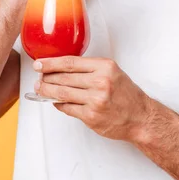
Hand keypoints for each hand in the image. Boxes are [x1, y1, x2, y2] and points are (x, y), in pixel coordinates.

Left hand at [33, 56, 152, 142]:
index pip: (70, 62)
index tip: (39, 63)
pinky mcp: (91, 116)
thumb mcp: (112, 72)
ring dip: (47, 91)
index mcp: (105, 67)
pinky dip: (58, 104)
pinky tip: (55, 101)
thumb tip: (62, 68)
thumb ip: (90, 69)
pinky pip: (68, 108)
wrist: (140, 116)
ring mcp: (96, 100)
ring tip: (40, 89)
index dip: (51, 63)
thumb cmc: (126, 94)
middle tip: (38, 77)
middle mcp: (100, 82)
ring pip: (63, 93)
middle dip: (46, 77)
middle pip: (64, 77)